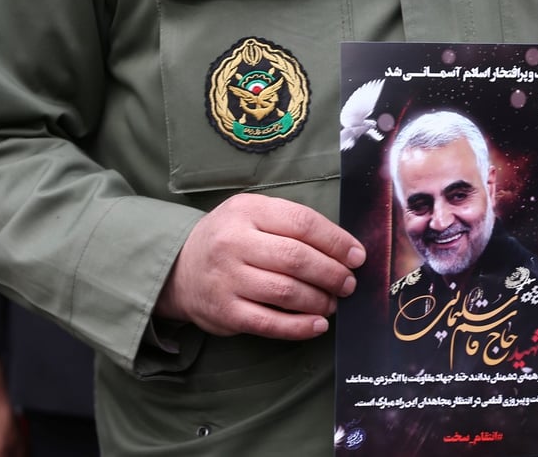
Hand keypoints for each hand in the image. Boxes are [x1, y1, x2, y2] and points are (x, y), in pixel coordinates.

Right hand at [155, 193, 365, 339]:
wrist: (180, 268)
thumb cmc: (231, 239)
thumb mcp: (254, 215)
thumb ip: (292, 224)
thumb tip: (344, 250)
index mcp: (247, 211)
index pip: (302, 223)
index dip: (336, 242)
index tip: (357, 256)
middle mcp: (234, 243)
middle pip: (296, 259)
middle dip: (332, 273)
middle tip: (348, 283)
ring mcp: (227, 279)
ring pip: (286, 292)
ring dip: (319, 300)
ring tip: (333, 302)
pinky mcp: (225, 312)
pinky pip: (270, 323)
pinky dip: (300, 326)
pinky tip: (318, 324)